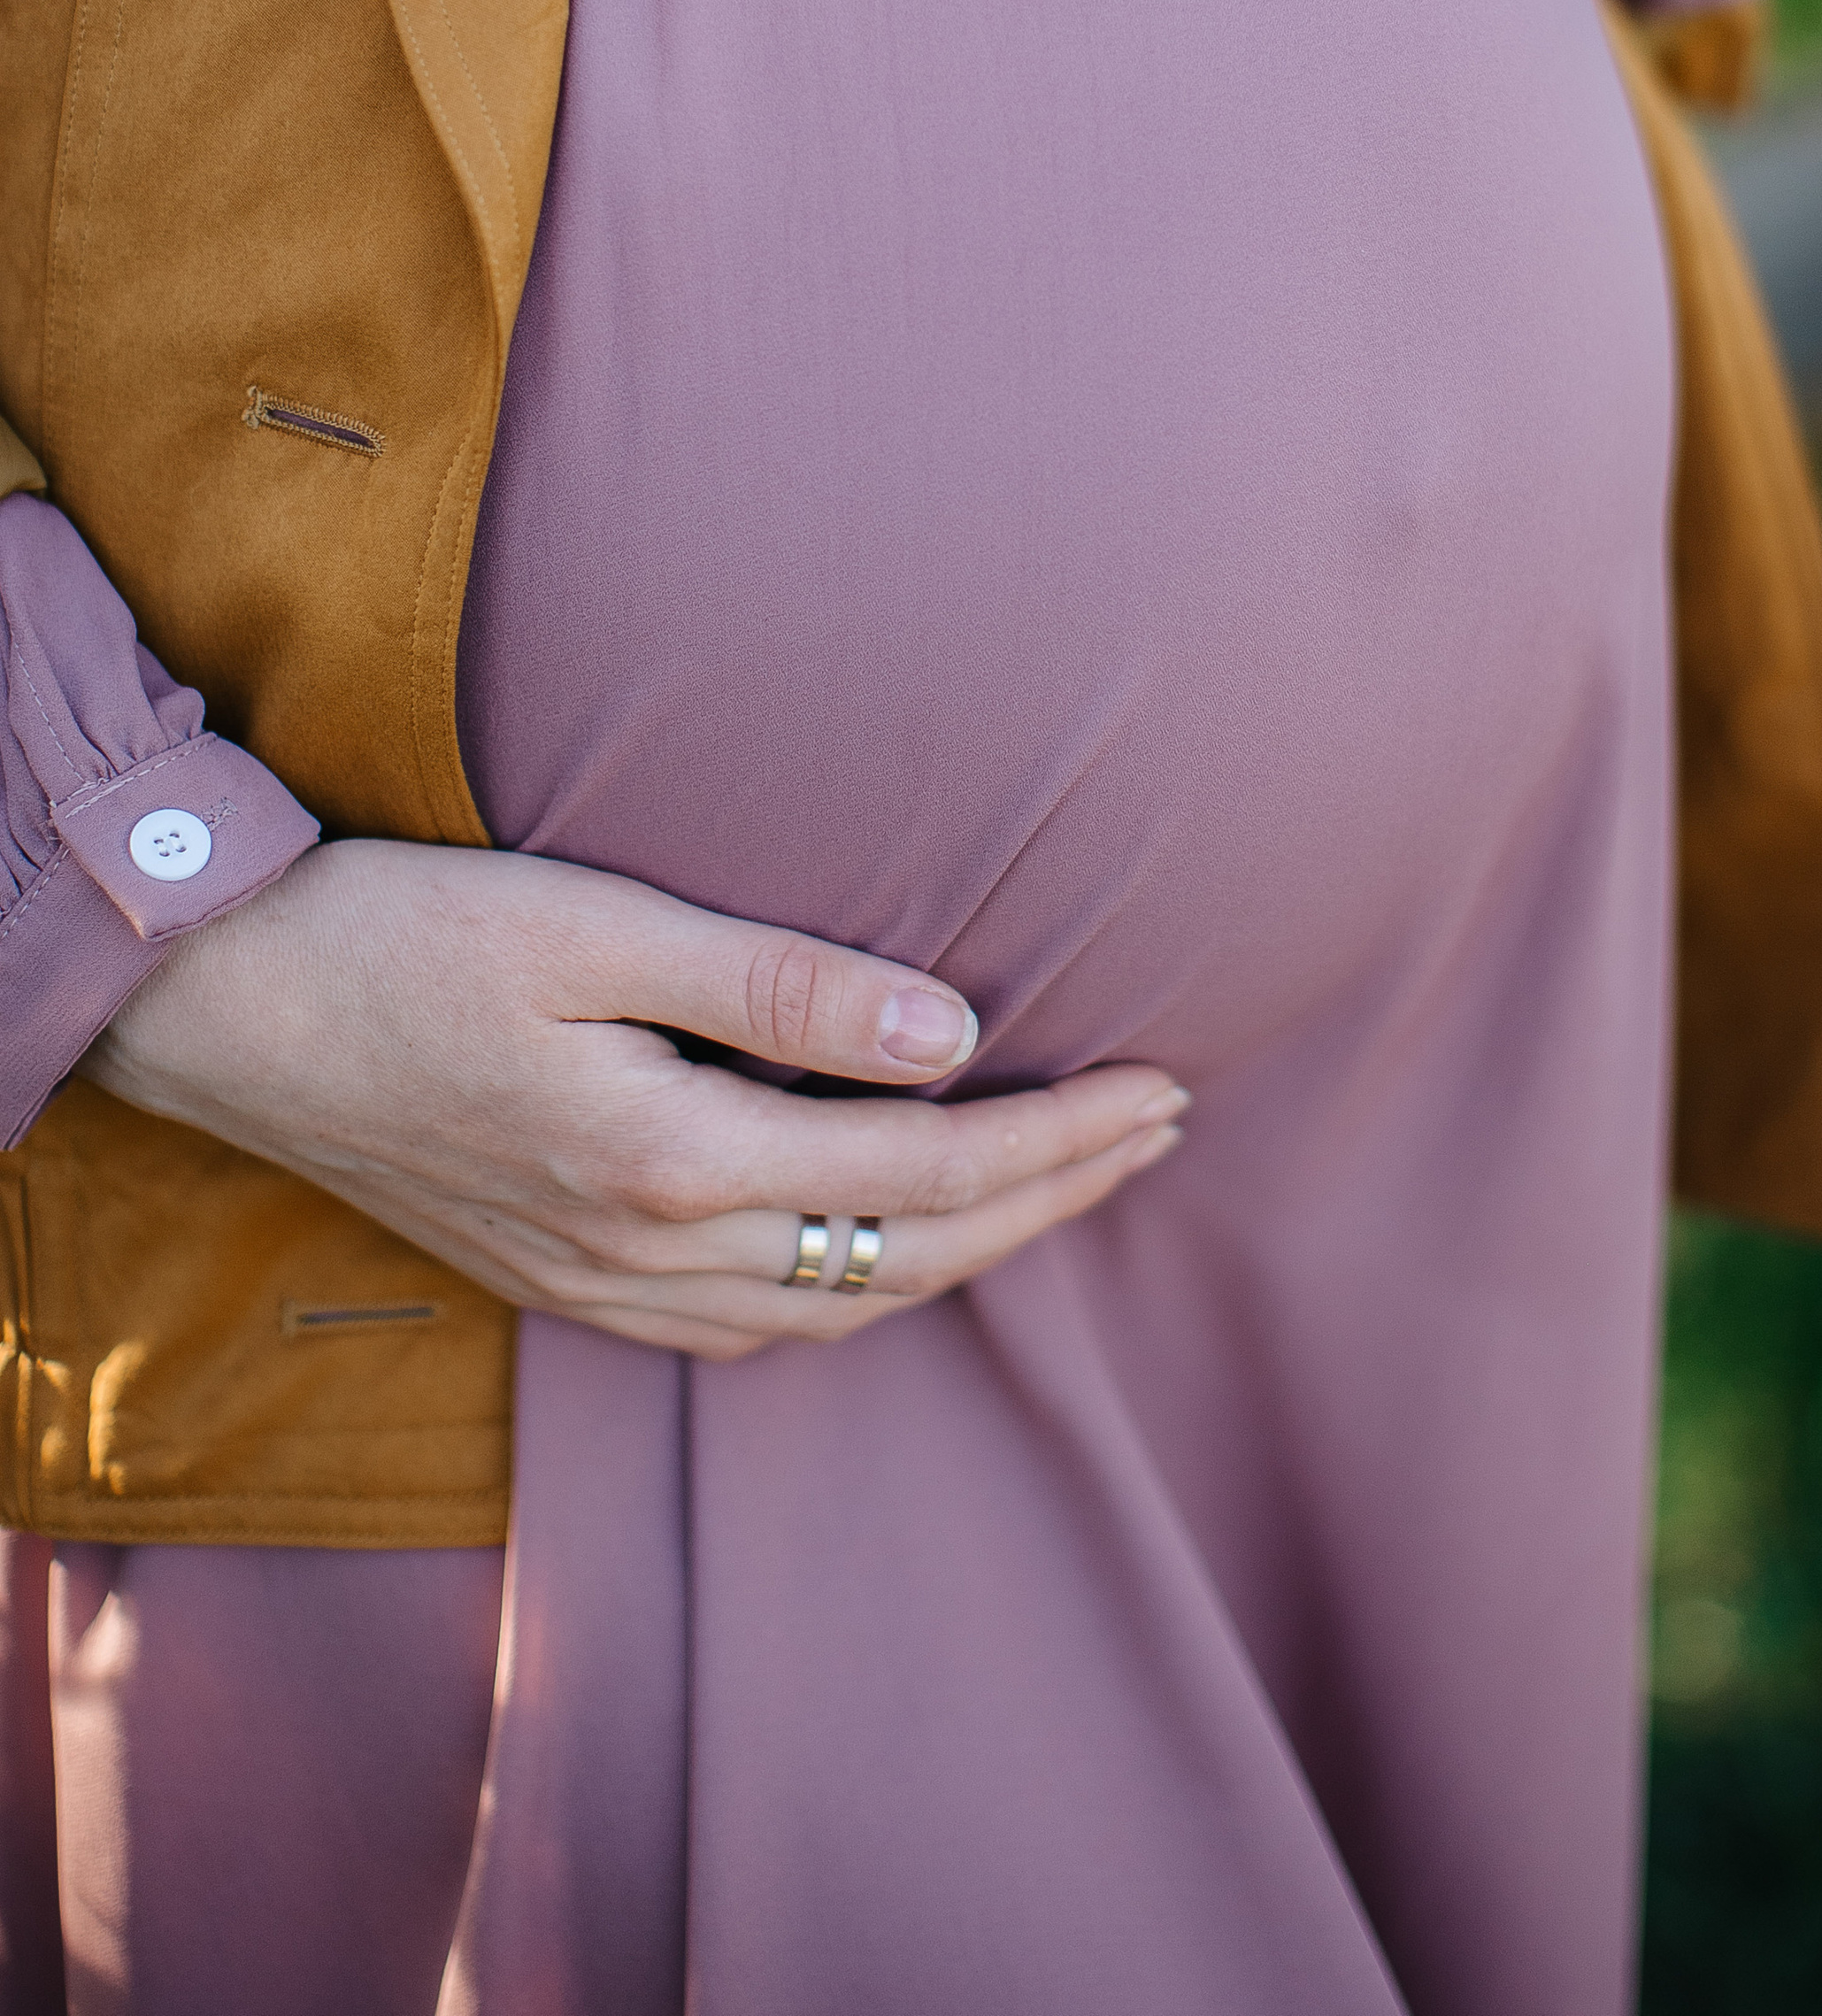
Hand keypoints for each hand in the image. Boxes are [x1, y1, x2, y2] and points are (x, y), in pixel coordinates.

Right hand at [89, 840, 1183, 1359]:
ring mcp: (602, 1287)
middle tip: (1161, 1133)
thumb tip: (954, 1031)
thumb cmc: (399, 935)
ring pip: (840, 1313)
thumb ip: (778, 985)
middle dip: (1053, 1202)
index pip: (924, 1173)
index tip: (1166, 1088)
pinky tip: (901, 1245)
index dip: (1061, 1138)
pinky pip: (758, 1329)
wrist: (224, 1010)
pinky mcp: (568, 1282)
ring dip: (971, 1256)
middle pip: (906, 1261)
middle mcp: (645, 1253)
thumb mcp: (590, 924)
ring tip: (1067, 1182)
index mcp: (666, 1158)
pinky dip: (865, 1293)